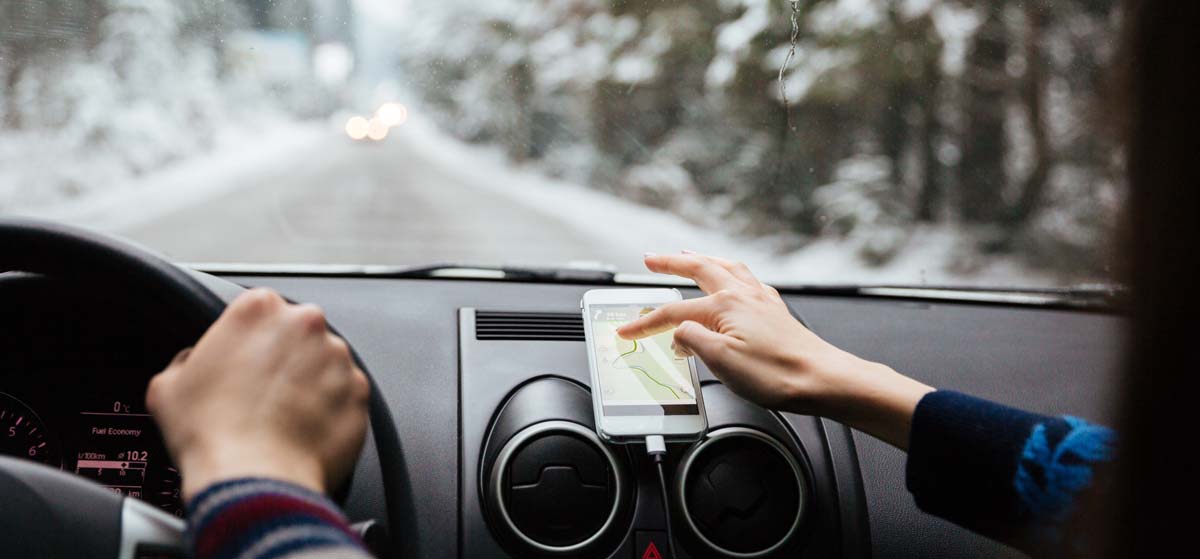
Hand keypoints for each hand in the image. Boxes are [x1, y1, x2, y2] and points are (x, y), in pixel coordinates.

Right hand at [146, 288, 369, 500]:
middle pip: (296, 333)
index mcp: (258, 308)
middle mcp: (306, 324)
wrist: (253, 481)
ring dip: (309, 383)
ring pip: (324, 363)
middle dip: (282, 357)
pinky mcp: (360, 391)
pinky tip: (304, 431)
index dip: (247, 340)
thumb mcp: (168, 386)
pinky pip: (345, 395)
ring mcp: (339, 357)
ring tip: (282, 417)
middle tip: (260, 393)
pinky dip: (330, 410)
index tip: (242, 361)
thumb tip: (193, 363)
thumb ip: (187, 359)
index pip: (258, 310)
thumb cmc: (211, 434)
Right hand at [617, 252, 932, 448]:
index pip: (674, 311)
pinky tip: (732, 280)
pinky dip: (729, 272)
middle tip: (650, 259)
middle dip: (671, 262)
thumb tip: (679, 332)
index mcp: (725, 305)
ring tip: (686, 255)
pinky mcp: (775, 311)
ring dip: (702, 259)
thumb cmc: (778, 374)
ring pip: (725, 267)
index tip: (625, 331)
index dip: (645, 322)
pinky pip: (746, 279)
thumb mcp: (722, 362)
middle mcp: (743, 294)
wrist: (822, 379)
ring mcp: (761, 300)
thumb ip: (693, 341)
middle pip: (699, 269)